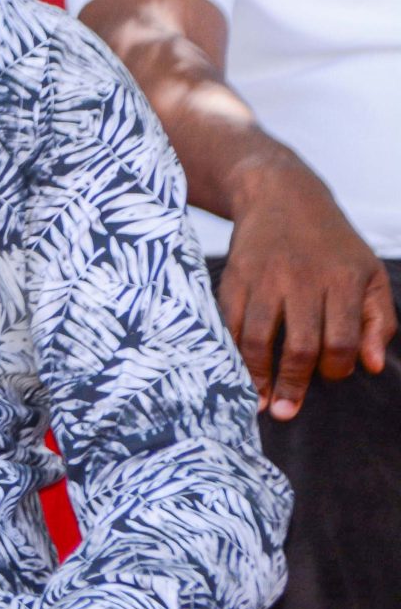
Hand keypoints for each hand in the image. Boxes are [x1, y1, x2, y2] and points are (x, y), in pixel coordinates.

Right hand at [216, 148, 395, 418]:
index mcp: (341, 280)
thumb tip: (373, 366)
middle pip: (299, 345)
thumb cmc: (332, 243)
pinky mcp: (233, 277)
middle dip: (293, 384)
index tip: (330, 375)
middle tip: (287, 412)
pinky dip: (231, 351)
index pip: (341, 340)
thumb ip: (379, 320)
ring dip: (257, 375)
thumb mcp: (369, 273)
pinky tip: (237, 371)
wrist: (281, 195)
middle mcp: (301, 279)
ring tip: (260, 400)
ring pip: (257, 338)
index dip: (337, 368)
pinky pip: (228, 323)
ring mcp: (263, 279)